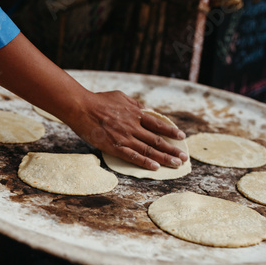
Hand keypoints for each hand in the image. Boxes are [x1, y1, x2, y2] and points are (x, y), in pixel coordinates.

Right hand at [65, 90, 188, 170]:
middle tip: (184, 157)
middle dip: (172, 149)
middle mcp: (133, 127)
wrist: (81, 108)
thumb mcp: (120, 96)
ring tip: (176, 164)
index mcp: (135, 113)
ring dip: (164, 158)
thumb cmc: (98, 100)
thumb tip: (144, 108)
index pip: (158, 124)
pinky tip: (155, 167)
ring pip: (148, 150)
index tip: (181, 137)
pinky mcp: (114, 147)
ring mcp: (125, 138)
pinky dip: (145, 162)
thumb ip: (134, 104)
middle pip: (157, 140)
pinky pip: (133, 156)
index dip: (171, 131)